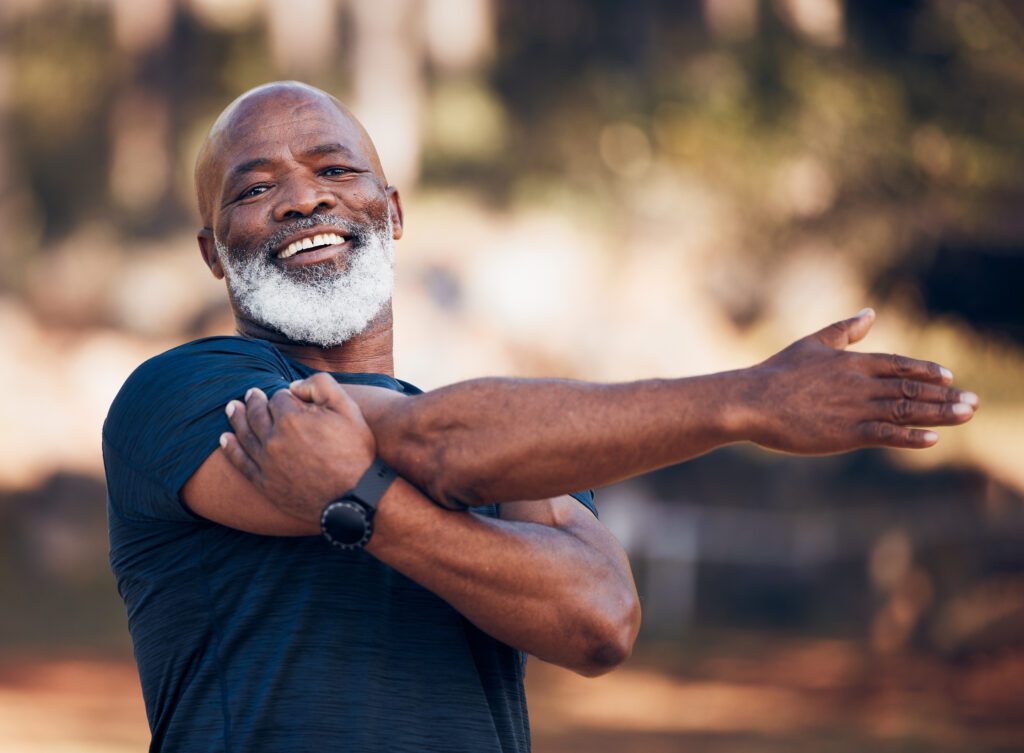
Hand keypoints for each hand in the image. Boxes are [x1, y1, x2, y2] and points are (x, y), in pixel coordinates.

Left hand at [219, 373, 375, 522]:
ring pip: (244, 434)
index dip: (285, 396)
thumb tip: (294, 385)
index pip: (279, 398)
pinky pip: (240, 462)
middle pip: (257, 413)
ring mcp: (266, 462)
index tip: (291, 398)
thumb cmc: (355, 452)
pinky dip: (230, 448)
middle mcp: (273, 438)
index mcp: (292, 418)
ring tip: (232, 408)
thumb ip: (322, 386)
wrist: (353, 497)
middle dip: (254, 401)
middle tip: (251, 395)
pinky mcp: (264, 482)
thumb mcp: (348, 409)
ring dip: (236, 418)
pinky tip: (225, 438)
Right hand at [745, 308, 977, 452]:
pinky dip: (911, 436)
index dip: (925, 371)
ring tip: (967, 415)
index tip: (949, 377)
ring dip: (940, 413)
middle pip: (911, 387)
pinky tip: (933, 439)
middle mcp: (860, 383)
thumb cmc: (777, 372)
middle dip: (945, 395)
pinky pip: (886, 434)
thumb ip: (844, 330)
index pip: (898, 365)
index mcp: (852, 362)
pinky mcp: (846, 433)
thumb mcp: (813, 343)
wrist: (752, 400)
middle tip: (974, 401)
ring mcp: (855, 408)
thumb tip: (869, 312)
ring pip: (906, 409)